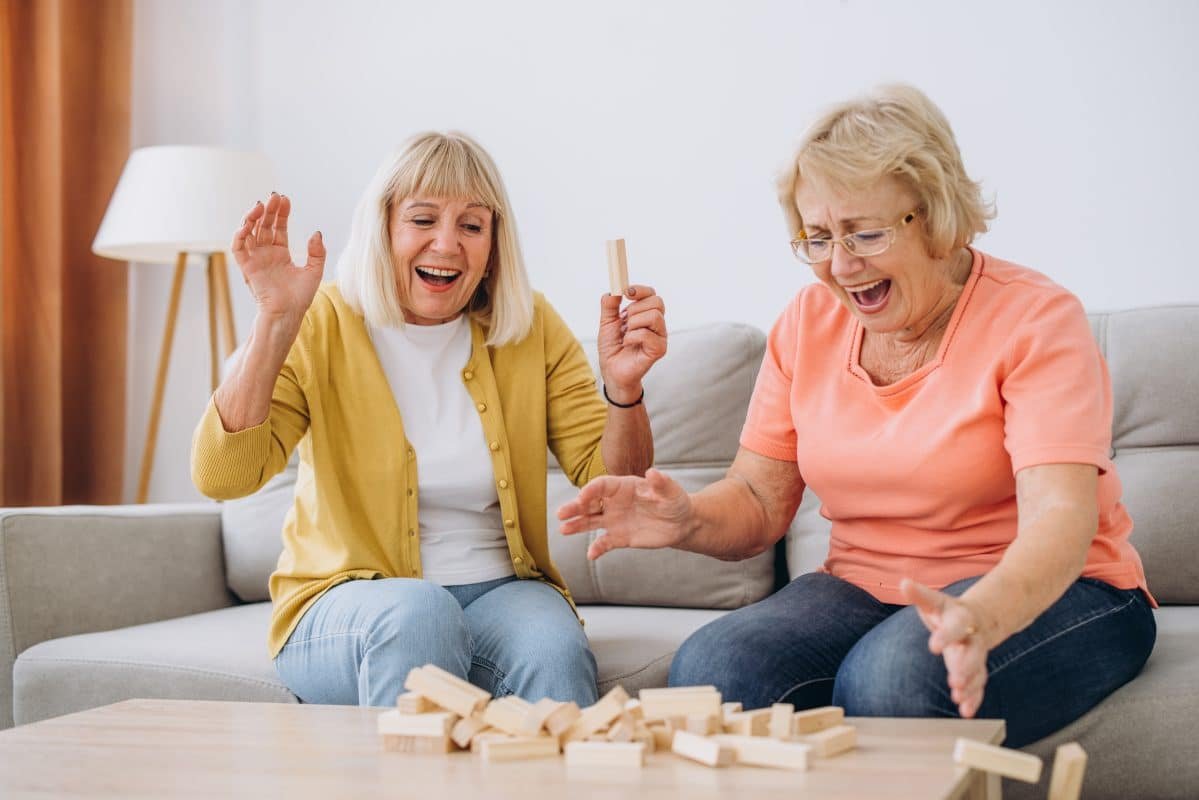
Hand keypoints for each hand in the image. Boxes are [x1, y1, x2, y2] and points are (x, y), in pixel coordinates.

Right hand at [231, 193, 325, 323]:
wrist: (288, 313)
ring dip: (252, 217)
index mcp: (280, 253)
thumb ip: (317, 252)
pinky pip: (238, 248)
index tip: (285, 199)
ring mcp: (255, 259)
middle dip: (268, 210)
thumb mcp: (314, 271)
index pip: (278, 227)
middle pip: (264, 225)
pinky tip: (247, 224)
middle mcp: (266, 253)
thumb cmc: (300, 297)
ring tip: (260, 205)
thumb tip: (316, 232)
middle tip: (274, 196)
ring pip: (249, 232)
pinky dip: (239, 235)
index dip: (281, 213)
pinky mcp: (247, 267)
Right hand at [558, 468, 691, 559]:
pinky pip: (605, 542)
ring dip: (577, 525)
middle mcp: (614, 502)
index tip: (583, 497)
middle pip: (590, 503)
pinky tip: (591, 554)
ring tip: (563, 529)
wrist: (681, 523)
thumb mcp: (671, 491)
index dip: (591, 490)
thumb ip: (661, 483)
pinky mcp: (620, 537)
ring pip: (591, 521)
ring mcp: (615, 520)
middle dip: (575, 508)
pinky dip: (598, 548)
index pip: (602, 485)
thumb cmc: (675, 501)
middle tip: (561, 514)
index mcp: (623, 486)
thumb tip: (652, 472)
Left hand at [597, 286, 665, 403]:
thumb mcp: (607, 323)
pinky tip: (627, 343)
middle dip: (635, 308)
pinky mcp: (659, 350)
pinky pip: (647, 334)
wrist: (611, 371)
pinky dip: (632, 337)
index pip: (652, 295)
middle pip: (657, 302)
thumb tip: (613, 290)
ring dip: (634, 323)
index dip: (640, 290)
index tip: (626, 292)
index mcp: (647, 314)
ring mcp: (660, 337)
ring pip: (654, 316)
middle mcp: (657, 324)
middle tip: (625, 321)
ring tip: (626, 334)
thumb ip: (609, 305)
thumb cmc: (613, 348)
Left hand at [900, 578, 990, 718]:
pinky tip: (966, 712)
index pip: (956, 626)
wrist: (978, 619)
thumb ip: (919, 594)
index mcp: (962, 618)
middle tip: (954, 682)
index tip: (933, 647)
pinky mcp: (976, 670)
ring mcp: (976, 656)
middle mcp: (973, 638)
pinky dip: (974, 698)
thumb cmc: (948, 611)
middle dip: (965, 668)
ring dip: (970, 686)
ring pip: (978, 671)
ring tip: (958, 699)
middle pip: (973, 653)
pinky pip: (978, 685)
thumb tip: (903, 582)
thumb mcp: (934, 601)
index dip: (945, 636)